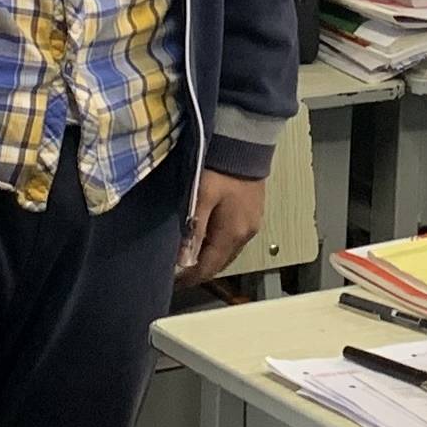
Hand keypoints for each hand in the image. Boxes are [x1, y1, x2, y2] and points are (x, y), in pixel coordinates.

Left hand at [179, 166, 269, 283]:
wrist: (247, 143)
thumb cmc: (221, 169)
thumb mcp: (200, 197)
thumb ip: (192, 229)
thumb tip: (184, 260)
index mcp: (232, 234)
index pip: (209, 267)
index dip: (190, 278)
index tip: (173, 283)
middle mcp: (246, 234)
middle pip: (220, 262)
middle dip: (200, 269)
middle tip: (178, 271)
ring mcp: (252, 224)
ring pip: (228, 251)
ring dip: (210, 257)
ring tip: (189, 255)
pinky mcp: (254, 213)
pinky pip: (234, 238)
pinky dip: (219, 244)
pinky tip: (207, 237)